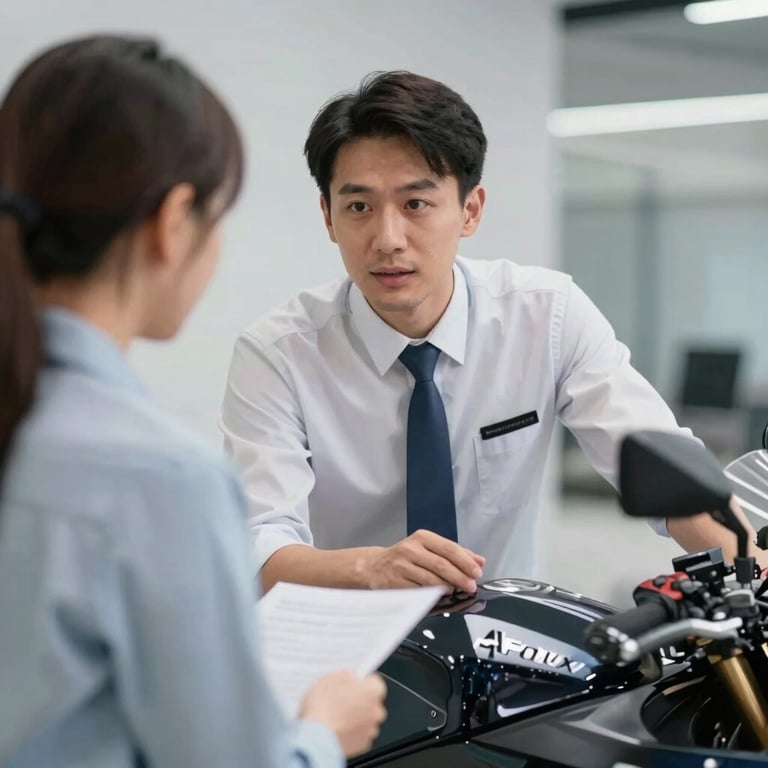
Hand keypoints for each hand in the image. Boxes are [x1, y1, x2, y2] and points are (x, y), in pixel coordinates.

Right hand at [300, 670, 386, 757]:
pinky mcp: (362, 745)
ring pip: (365, 718)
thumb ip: (346, 674)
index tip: (353, 682)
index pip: (374, 680)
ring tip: (335, 714)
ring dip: (354, 716)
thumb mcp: (331, 678)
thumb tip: (349, 676)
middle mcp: (377, 711)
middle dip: (358, 699)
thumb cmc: (323, 707)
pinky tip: (336, 726)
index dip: (360, 681)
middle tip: (340, 698)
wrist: (315, 737)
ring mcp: (370, 730)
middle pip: (370, 701)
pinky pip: (359, 734)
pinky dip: (350, 731)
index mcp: (373, 691)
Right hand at [362, 529, 484, 592]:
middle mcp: (411, 549)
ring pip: (431, 580)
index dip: (465, 561)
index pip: (449, 548)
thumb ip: (454, 553)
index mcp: (422, 537)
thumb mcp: (428, 548)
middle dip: (460, 577)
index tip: (477, 572)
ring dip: (447, 588)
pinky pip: (419, 592)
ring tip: (455, 591)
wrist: (374, 566)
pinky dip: (432, 596)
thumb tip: (479, 560)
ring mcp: (402, 566)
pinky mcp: (396, 583)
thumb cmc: (405, 558)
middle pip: (442, 565)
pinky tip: (439, 596)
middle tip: (471, 586)